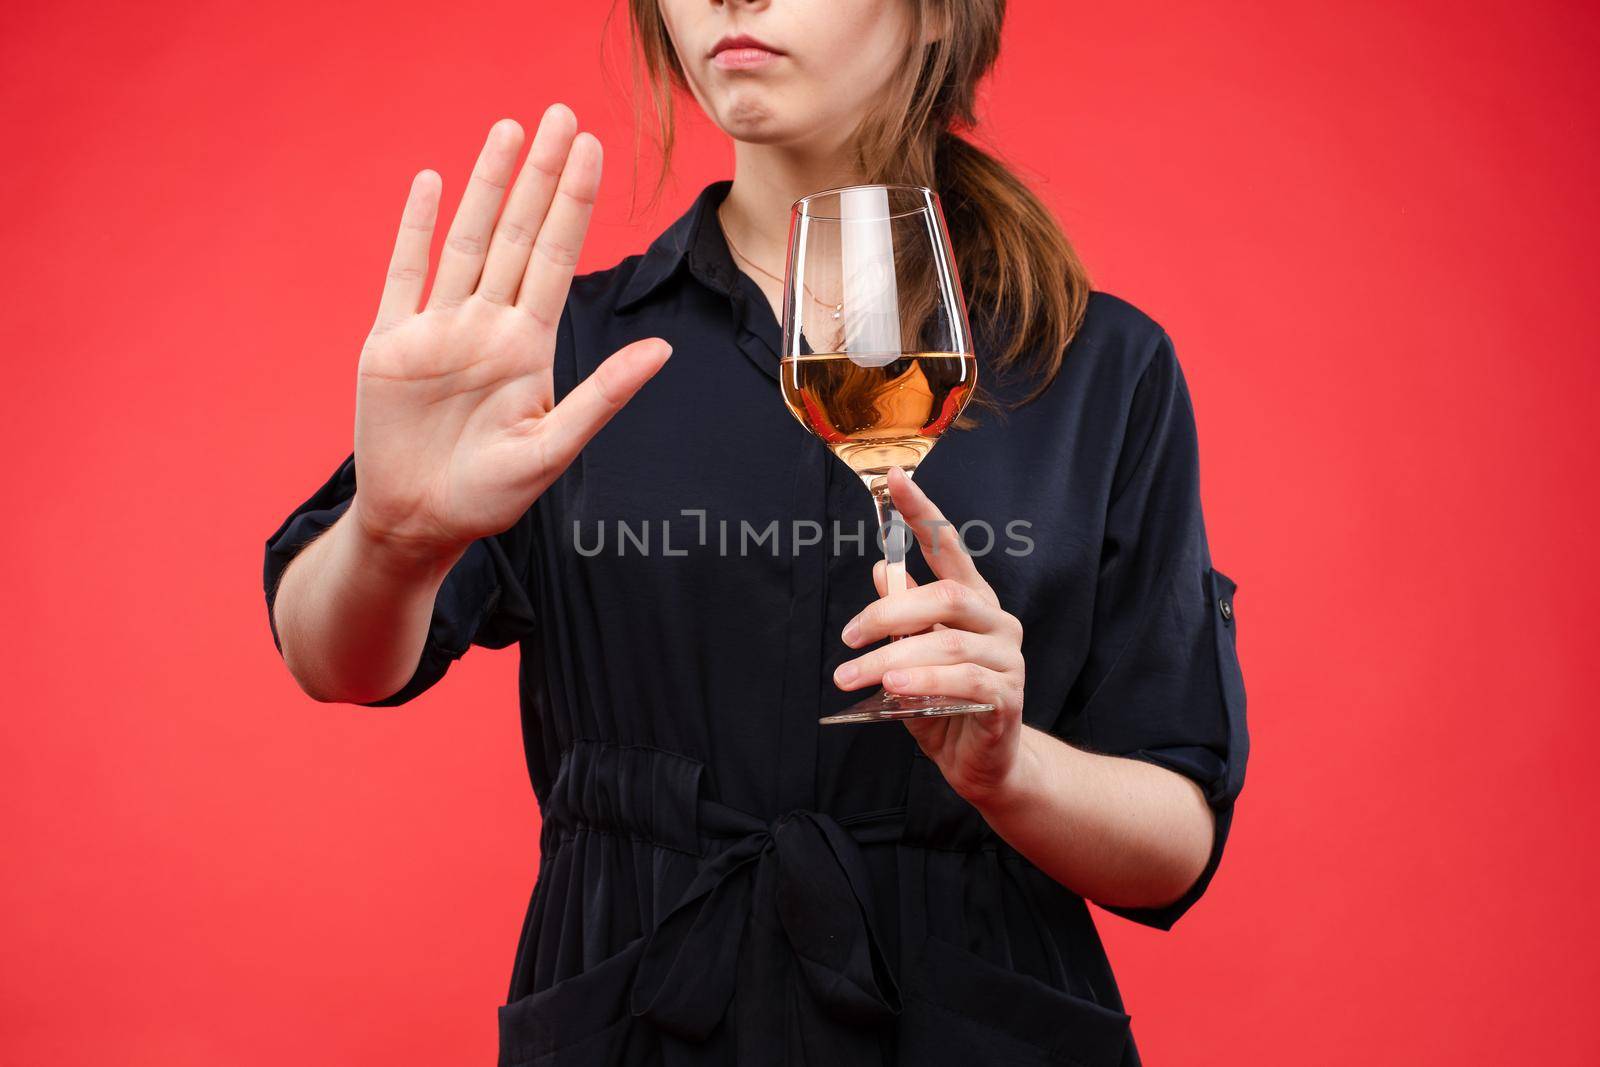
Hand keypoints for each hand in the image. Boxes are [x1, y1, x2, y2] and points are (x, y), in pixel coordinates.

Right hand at [350, 107, 671, 564]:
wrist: (417, 523)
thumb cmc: (489, 497)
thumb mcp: (552, 450)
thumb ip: (603, 397)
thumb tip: (662, 351)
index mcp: (528, 346)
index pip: (555, 257)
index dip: (573, 202)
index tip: (593, 150)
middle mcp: (487, 325)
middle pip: (517, 233)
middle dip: (540, 176)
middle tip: (561, 114)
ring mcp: (438, 328)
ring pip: (466, 241)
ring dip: (485, 186)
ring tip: (508, 131)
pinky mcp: (390, 343)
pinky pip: (405, 274)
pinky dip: (418, 229)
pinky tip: (432, 183)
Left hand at [833, 467, 1028, 808]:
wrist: (984, 766)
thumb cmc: (945, 705)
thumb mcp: (911, 657)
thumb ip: (901, 617)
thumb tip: (881, 571)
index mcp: (972, 603)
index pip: (949, 546)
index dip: (923, 512)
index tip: (895, 479)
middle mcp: (996, 622)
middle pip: (946, 596)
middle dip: (891, 611)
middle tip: (849, 636)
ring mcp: (1008, 660)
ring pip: (950, 643)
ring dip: (894, 656)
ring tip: (855, 675)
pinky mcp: (1008, 698)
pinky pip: (966, 683)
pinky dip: (926, 682)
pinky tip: (895, 688)